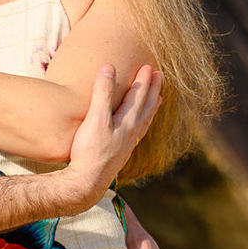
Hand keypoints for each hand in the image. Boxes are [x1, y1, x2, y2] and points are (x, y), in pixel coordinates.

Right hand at [62, 65, 160, 212]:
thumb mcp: (95, 118)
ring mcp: (128, 144)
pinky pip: (139, 133)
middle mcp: (132, 132)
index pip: (138, 96)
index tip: (148, 66)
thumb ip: (103, 92)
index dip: (142, 80)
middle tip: (160, 76)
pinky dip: (143, 124)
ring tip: (158, 99)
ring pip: (145, 120)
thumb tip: (109, 67)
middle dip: (153, 90)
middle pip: (146, 107)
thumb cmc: (91, 150)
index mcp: (128, 122)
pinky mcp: (122, 153)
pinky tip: (138, 126)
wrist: (87, 182)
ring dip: (151, 107)